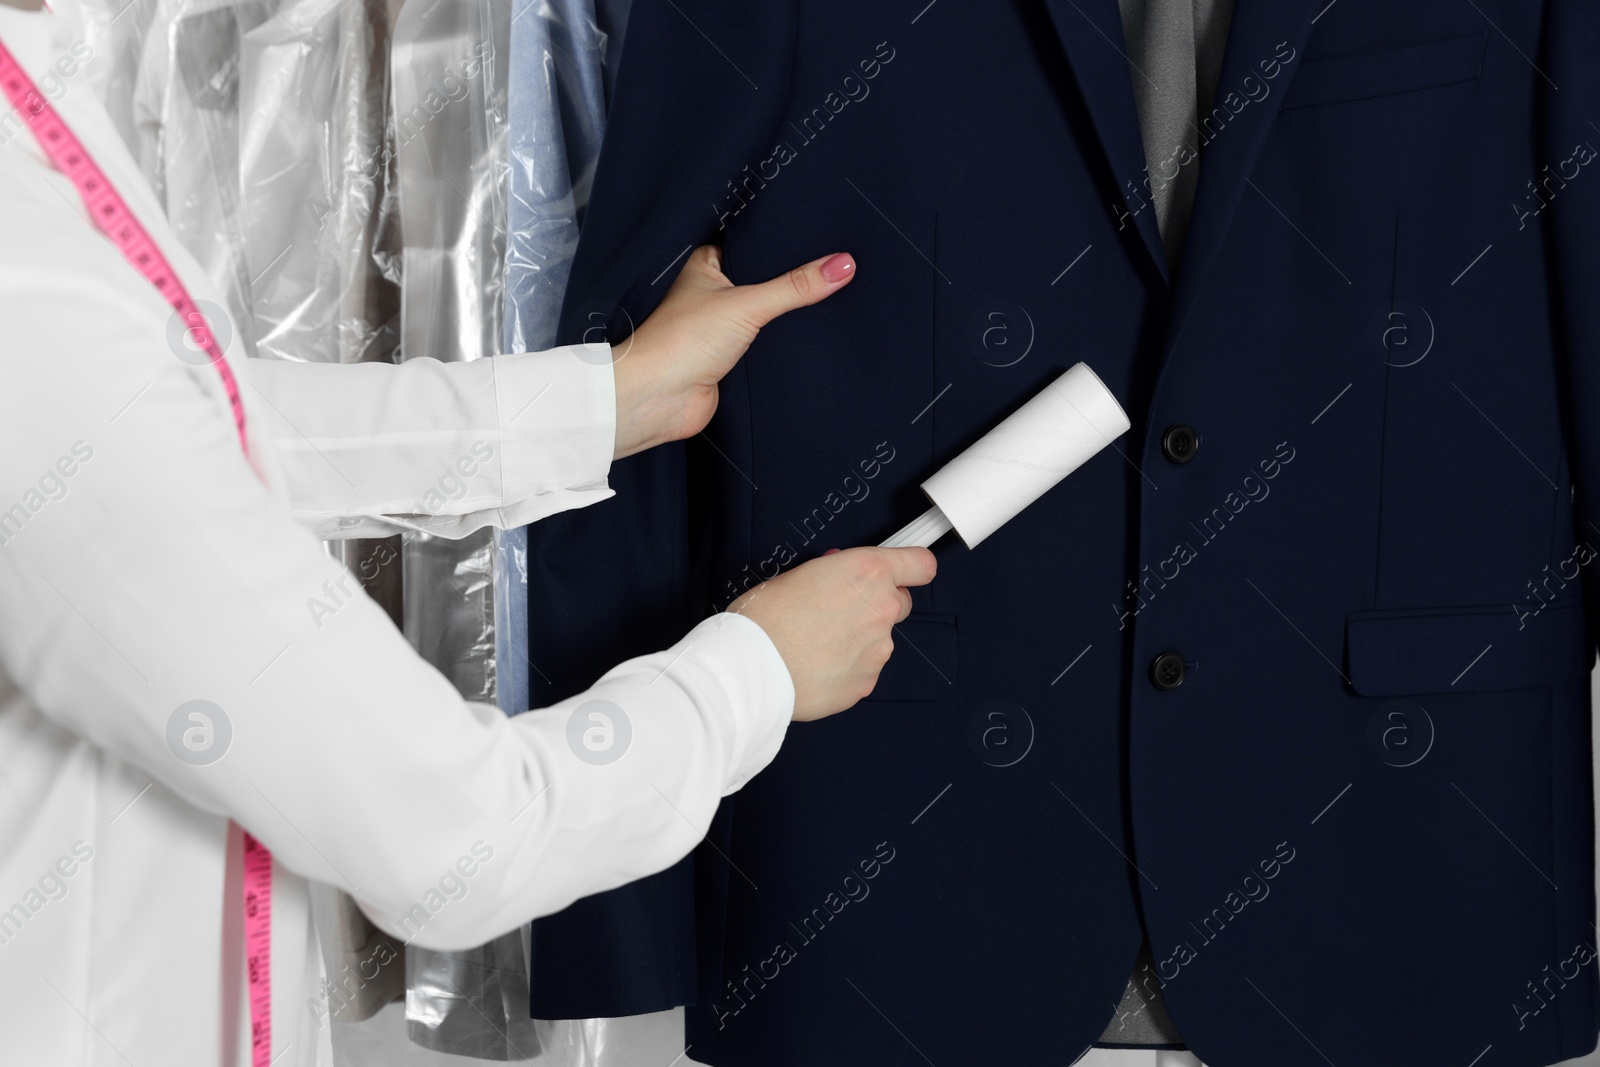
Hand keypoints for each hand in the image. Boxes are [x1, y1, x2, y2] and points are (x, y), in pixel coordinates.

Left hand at [611, 245, 855, 458]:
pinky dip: (783, 340)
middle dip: (791, 276)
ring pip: (765, 311)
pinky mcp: (730, 357)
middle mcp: (711, 291)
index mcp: (705, 263)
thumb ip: (796, 286)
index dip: (781, 236)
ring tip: (833, 289)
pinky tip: (812, 332)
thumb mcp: (747, 304)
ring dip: (787, 310)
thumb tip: (843, 264)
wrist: (657, 399)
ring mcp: (720, 325)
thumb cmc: (680, 342)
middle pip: (762, 277)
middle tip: (836, 256)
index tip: (820, 225)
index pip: (750, 240)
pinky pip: (766, 342)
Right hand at [729, 547, 937, 720]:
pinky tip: (817, 665)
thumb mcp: (798, 573)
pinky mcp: (867, 682)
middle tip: (840, 611)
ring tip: (816, 644)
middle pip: (900, 603)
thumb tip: (838, 577)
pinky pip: (864, 669)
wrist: (753, 667)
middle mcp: (881, 609)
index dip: (912, 568)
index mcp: (867, 572)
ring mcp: (878, 649)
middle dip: (876, 605)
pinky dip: (846, 667)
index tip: (906, 572)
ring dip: (857, 640)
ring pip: (879, 639)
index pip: (920, 564)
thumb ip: (833, 574)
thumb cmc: (765, 618)